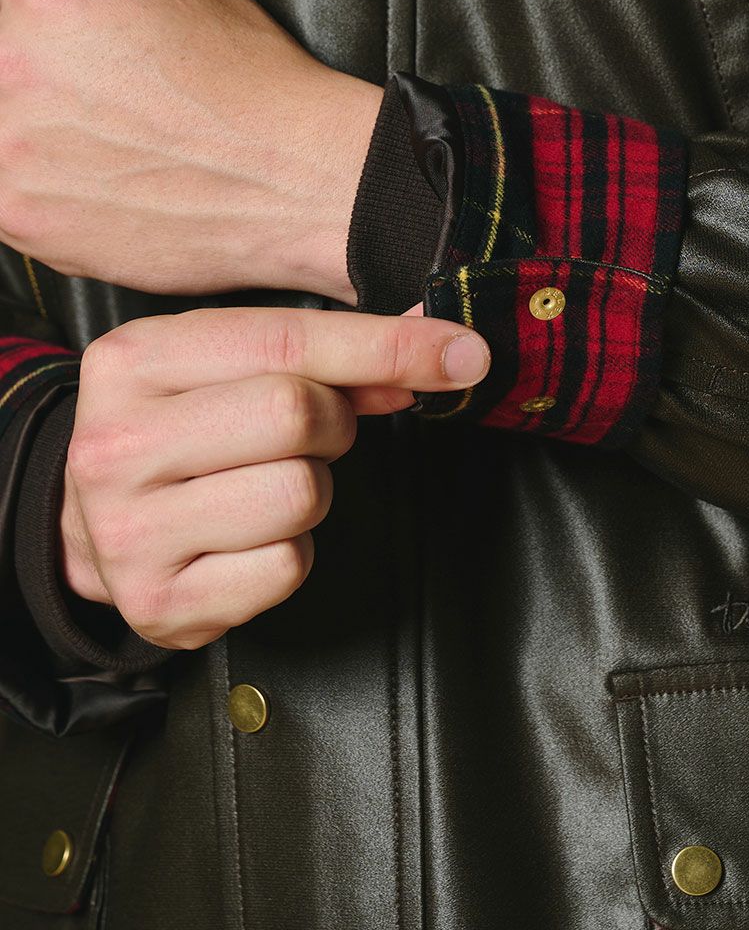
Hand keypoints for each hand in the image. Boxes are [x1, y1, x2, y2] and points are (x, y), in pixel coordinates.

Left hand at [0, 0, 381, 302]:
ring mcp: (9, 150)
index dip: (11, 5)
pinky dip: (27, 191)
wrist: (301, 183)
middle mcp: (13, 65)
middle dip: (19, 72)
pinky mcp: (22, 220)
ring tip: (81, 144)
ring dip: (18, 134)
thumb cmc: (258, 87)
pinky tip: (81, 185)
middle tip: (71, 95)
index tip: (27, 32)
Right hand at [59, 306, 489, 648]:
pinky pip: (287, 568)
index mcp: (133, 361)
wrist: (91, 521)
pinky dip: (292, 552)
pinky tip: (250, 538)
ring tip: (267, 484)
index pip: (286, 343)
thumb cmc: (181, 430)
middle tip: (312, 434)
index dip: (388, 347)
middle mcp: (117, 444)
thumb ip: (329, 353)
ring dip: (313, 490)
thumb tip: (441, 352)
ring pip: (300, 495)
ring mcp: (129, 531)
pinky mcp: (159, 602)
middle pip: (296, 416)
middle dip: (333, 424)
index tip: (462, 354)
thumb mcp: (229, 367)